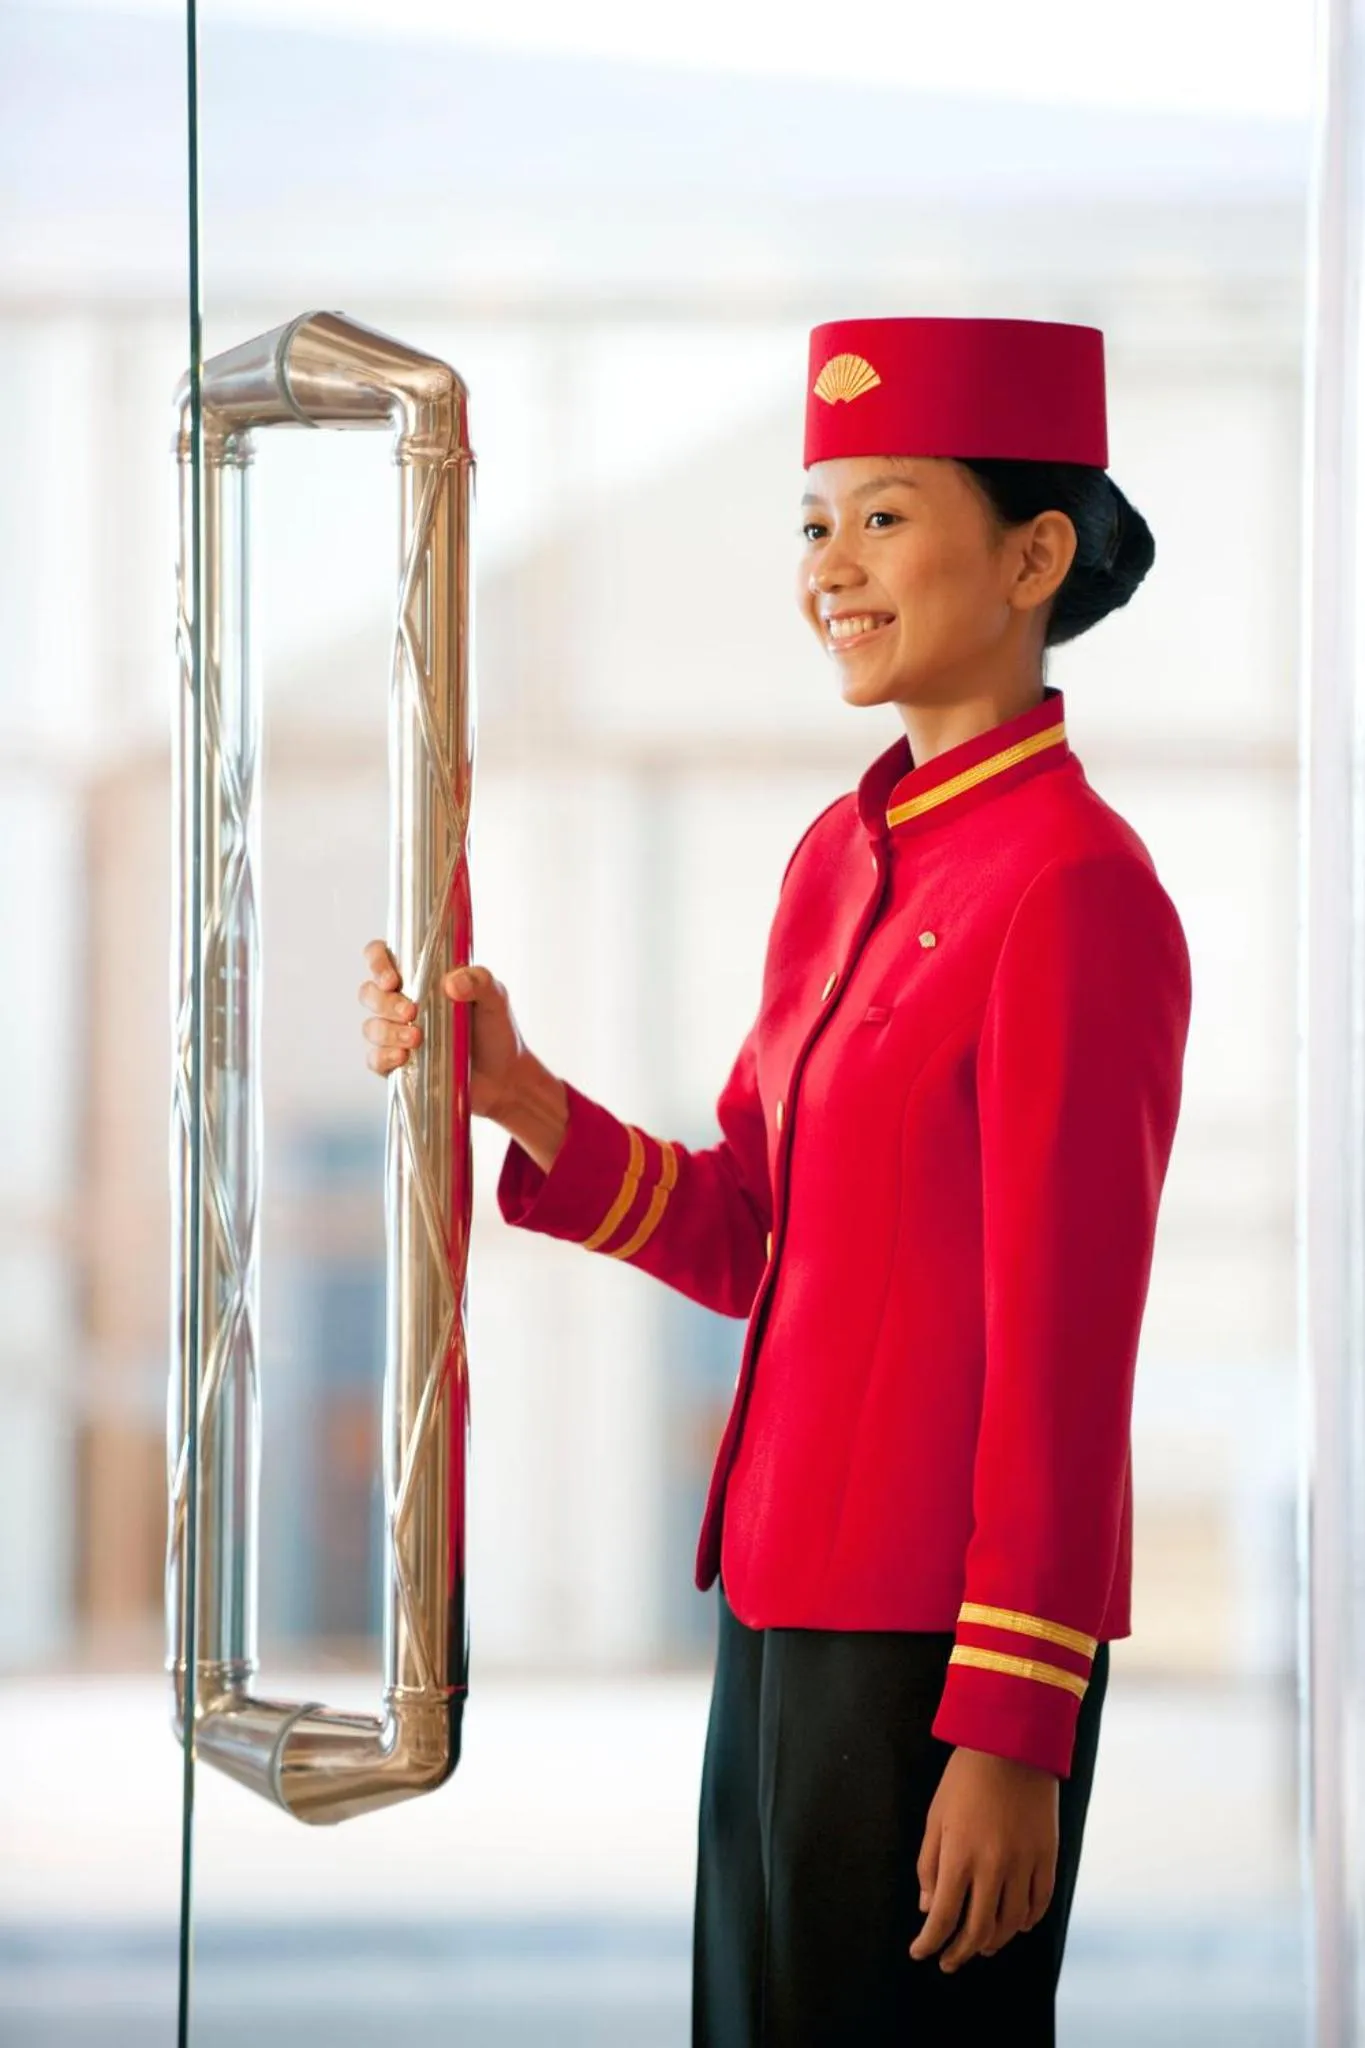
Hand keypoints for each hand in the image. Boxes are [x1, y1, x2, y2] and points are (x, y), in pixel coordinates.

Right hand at [357, 942, 568, 1170]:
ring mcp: (396, 1034)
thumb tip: (451, 983)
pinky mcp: (397, 1064)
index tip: (393, 979)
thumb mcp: (495, 999)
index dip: (377, 962)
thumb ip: (479, 981)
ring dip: (388, 1031)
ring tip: (417, 1038)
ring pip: (371, 1027)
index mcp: (421, 978)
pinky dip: (384, 1057)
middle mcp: (402, 1003)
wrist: (503, 1077)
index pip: (382, 957)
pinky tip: (403, 1057)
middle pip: (369, 993)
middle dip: (384, 1002)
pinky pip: (374, 1059)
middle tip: (411, 1011)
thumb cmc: (496, 1031)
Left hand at [909, 1746, 1057, 1971]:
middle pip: (978, 1930)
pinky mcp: (1047, 1857)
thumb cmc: (965, 1778)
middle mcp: (994, 1867)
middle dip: (960, 1952)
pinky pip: (1040, 1904)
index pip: (944, 1917)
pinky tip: (1015, 1925)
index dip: (930, 1942)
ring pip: (1011, 1924)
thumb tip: (930, 1908)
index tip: (920, 1952)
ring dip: (994, 1941)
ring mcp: (1024, 1864)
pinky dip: (1026, 1922)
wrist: (1012, 1745)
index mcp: (960, 1856)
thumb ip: (930, 1865)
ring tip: (981, 1946)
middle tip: (949, 1961)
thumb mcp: (936, 1816)